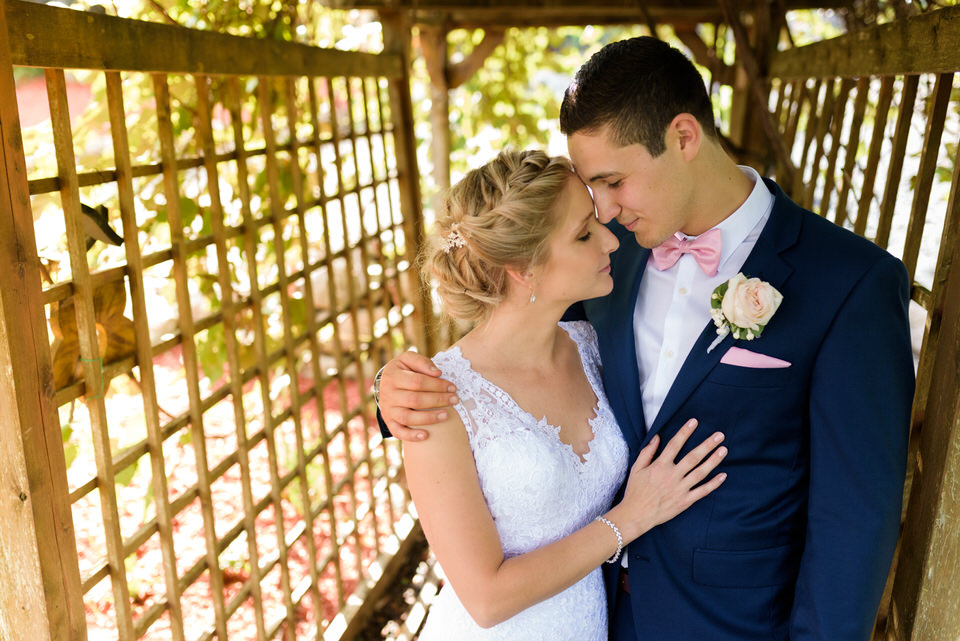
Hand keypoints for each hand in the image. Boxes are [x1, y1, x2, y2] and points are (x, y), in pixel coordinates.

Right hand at [380, 351, 458, 440]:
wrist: (386, 384)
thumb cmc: (404, 370)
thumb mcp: (408, 359)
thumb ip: (422, 362)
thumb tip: (437, 373)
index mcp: (392, 376)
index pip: (417, 382)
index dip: (437, 385)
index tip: (453, 387)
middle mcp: (388, 394)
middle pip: (415, 399)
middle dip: (438, 400)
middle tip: (455, 400)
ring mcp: (388, 409)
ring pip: (407, 417)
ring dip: (428, 418)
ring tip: (446, 415)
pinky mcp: (389, 422)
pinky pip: (398, 432)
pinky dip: (411, 436)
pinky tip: (426, 436)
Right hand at [608, 419, 726, 541]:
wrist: (636, 514)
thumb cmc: (635, 491)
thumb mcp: (636, 468)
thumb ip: (647, 452)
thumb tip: (656, 436)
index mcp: (660, 466)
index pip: (674, 445)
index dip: (685, 432)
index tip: (694, 422)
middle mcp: (672, 475)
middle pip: (693, 457)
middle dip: (707, 445)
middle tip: (720, 435)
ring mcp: (680, 489)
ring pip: (700, 472)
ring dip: (713, 461)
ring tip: (723, 450)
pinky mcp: (685, 501)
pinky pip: (702, 491)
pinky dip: (714, 484)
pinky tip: (723, 475)